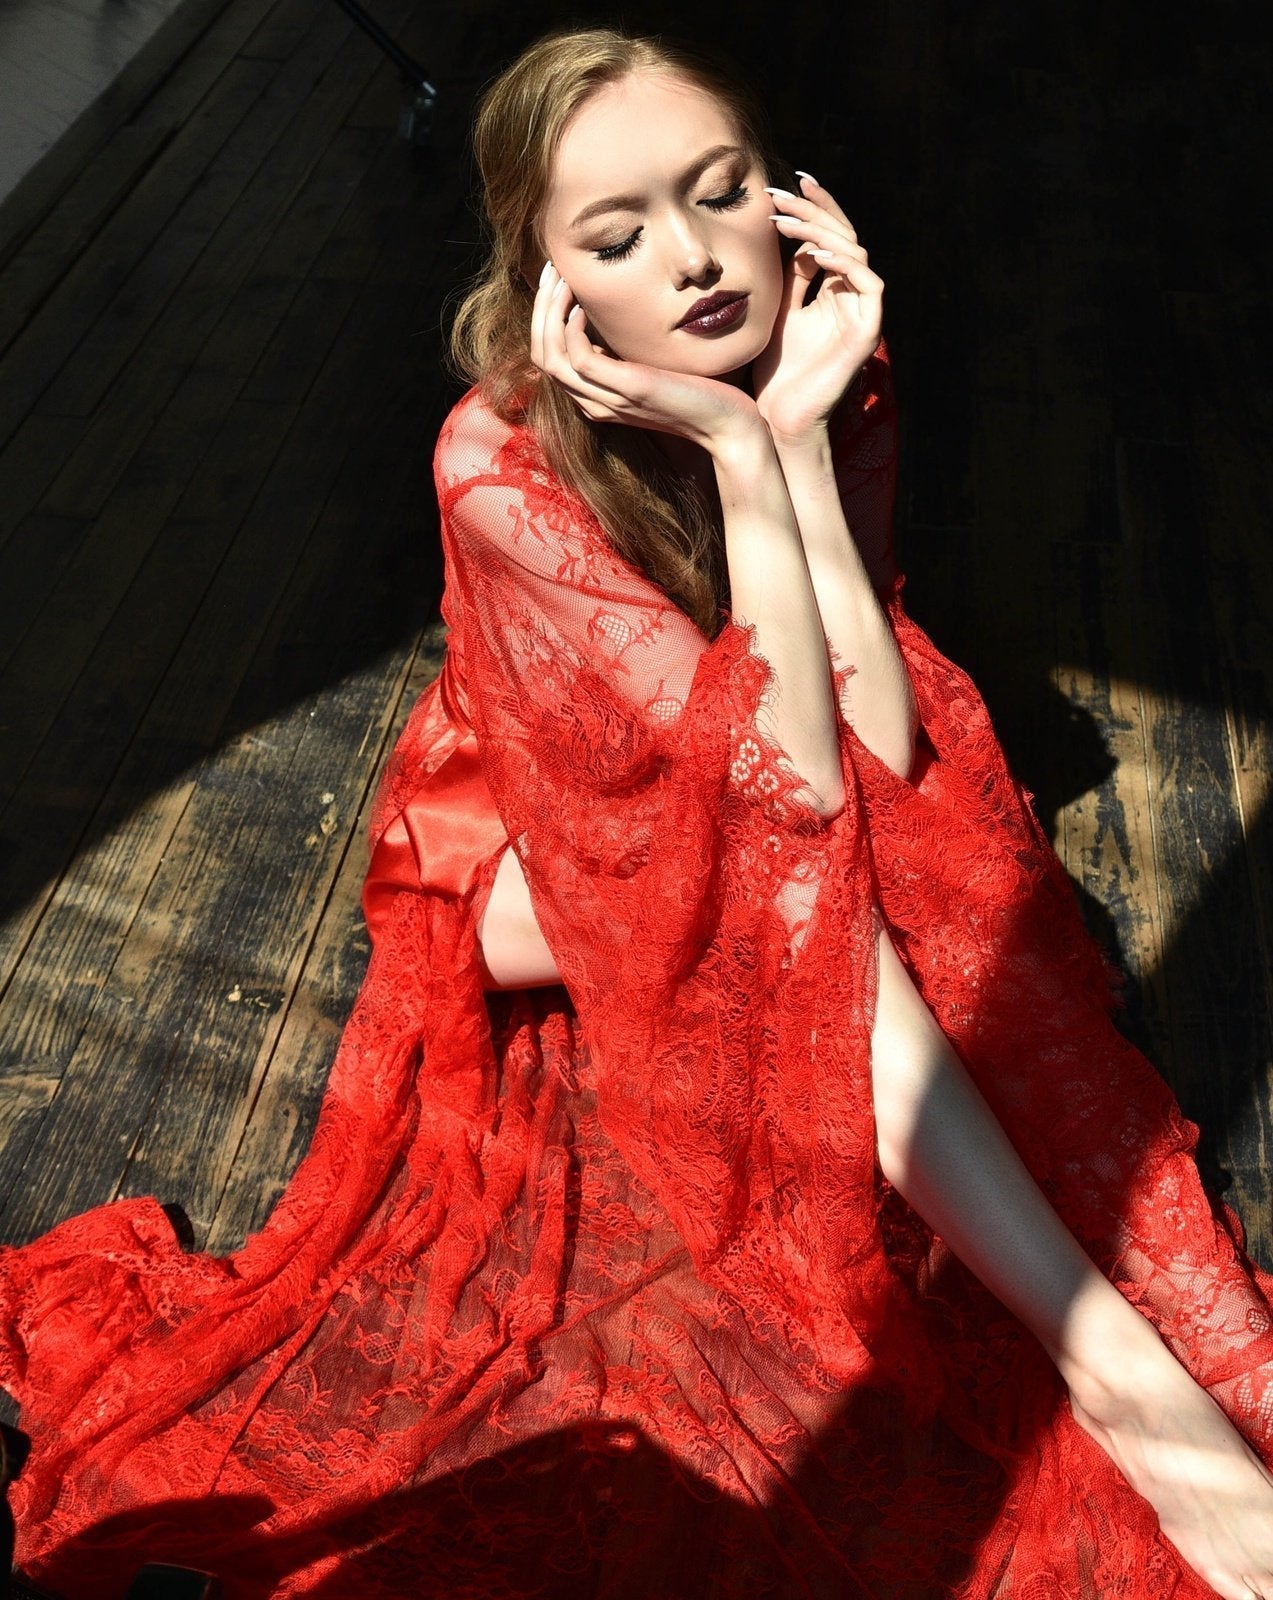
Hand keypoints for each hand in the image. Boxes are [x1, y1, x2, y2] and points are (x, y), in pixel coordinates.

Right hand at [530, 260, 760, 454]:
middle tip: (552, 270)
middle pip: (542, 356)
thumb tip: (610, 317)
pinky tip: (585, 306)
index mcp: (596, 398)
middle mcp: (595, 402)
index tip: (557, 280)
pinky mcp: (628, 389)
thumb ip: (626, 352)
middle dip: (541, 309)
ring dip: (550, 313)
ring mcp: (609, 399)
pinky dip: (573, 330)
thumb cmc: (698, 393)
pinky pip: (580, 360)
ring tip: (563, 280)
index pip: (548, 358)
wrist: (727, 425)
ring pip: (551, 358)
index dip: (544, 317)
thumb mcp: (652, 367)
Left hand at [751, 175, 883, 446]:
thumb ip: (790, 277)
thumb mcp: (776, 311)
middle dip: (812, 211)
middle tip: (780, 194)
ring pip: (855, 253)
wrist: (779, 419)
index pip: (829, 238)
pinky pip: (868, 284)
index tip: (782, 188)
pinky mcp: (868, 331)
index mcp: (833, 291)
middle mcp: (852, 297)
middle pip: (843, 237)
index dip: (812, 209)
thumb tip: (790, 234)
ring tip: (785, 221)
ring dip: (820, 232)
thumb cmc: (775, 372)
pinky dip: (844, 264)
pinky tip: (815, 253)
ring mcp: (863, 313)